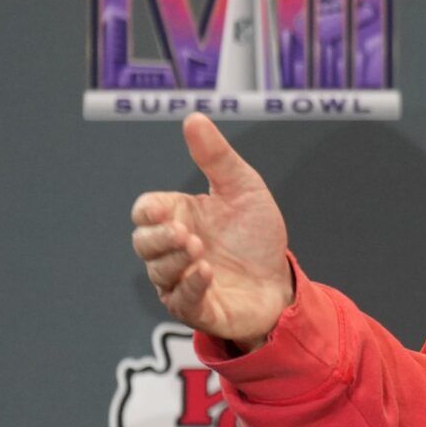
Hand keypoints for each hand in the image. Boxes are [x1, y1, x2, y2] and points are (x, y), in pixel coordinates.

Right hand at [130, 113, 292, 349]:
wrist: (282, 279)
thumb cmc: (256, 235)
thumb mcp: (243, 188)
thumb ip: (217, 157)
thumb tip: (193, 118)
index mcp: (179, 217)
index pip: (145, 211)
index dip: (149, 210)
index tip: (164, 207)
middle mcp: (174, 250)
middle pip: (143, 243)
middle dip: (159, 237)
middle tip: (186, 232)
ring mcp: (181, 281)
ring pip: (158, 272)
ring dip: (176, 260)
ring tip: (200, 250)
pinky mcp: (196, 308)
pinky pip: (180, 301)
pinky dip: (190, 286)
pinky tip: (206, 273)